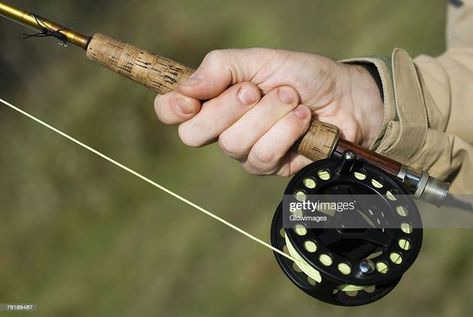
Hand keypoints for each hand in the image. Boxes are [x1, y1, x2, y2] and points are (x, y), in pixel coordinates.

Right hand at [154, 49, 383, 175]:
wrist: (345, 96)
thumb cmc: (301, 75)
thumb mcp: (260, 60)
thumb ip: (220, 68)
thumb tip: (185, 88)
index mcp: (214, 99)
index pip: (171, 111)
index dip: (172, 108)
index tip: (191, 100)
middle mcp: (223, 127)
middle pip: (194, 134)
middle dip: (226, 109)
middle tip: (255, 90)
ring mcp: (244, 150)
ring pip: (233, 144)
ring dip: (266, 116)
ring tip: (291, 98)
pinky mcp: (269, 166)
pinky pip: (262, 156)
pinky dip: (284, 132)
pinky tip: (302, 119)